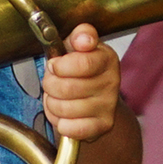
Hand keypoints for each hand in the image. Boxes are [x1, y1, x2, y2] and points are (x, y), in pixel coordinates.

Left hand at [42, 24, 120, 141]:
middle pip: (66, 88)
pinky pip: (68, 128)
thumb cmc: (78, 70)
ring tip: (59, 97)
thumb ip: (78, 36)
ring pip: (62, 108)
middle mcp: (112, 82)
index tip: (55, 65)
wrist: (94, 98)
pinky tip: (65, 114)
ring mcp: (108, 106)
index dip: (59, 66)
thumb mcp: (74, 46)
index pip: (82, 64)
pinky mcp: (102, 126)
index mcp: (106, 59)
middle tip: (54, 82)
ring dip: (52, 103)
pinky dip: (59, 122)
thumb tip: (83, 39)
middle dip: (50, 85)